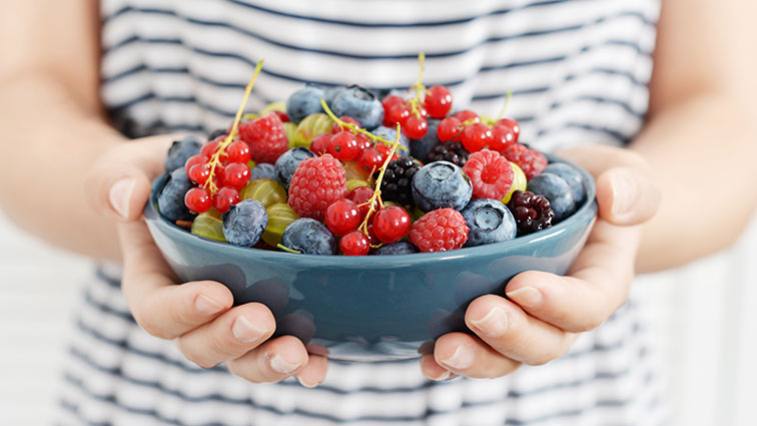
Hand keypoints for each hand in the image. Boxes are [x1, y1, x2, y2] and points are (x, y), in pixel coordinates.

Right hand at [87, 136, 327, 386]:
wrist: (200, 186)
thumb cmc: (158, 180)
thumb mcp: (129, 168)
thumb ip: (117, 179)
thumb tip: (127, 198)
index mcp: (153, 285)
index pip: (158, 311)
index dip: (185, 310)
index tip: (217, 294)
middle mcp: (193, 314)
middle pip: (203, 346)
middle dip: (232, 339)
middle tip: (261, 319)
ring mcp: (234, 319)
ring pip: (245, 357)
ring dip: (270, 360)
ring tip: (298, 354)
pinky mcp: (274, 316)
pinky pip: (286, 346)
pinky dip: (305, 360)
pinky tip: (321, 360)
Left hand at [421, 145, 659, 379]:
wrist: (562, 197)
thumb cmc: (595, 187)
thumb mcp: (624, 172)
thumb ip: (633, 186)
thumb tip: (615, 198)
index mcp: (600, 282)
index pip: (587, 304)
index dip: (557, 303)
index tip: (521, 284)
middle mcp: (561, 314)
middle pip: (543, 343)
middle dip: (510, 335)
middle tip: (477, 314)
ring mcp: (523, 321)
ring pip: (504, 355)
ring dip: (475, 357)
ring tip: (442, 349)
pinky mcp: (488, 318)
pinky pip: (472, 345)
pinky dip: (447, 359)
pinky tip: (424, 358)